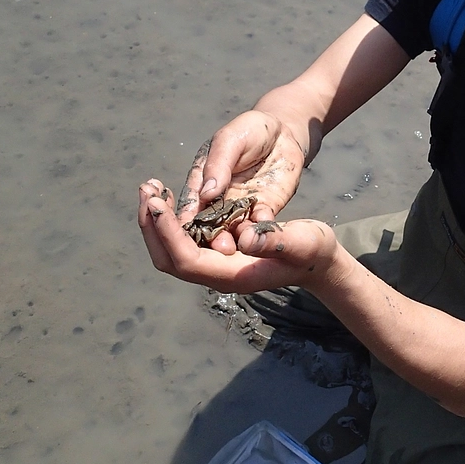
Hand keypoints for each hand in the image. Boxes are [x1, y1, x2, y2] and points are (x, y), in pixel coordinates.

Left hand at [138, 178, 340, 293]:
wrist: (318, 261)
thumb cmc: (313, 251)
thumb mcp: (303, 241)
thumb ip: (276, 240)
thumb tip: (245, 237)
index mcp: (233, 275)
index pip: (187, 260)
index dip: (169, 233)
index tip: (158, 205)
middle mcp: (217, 274)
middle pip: (169, 259)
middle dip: (152, 227)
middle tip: (146, 191)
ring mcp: (214, 266)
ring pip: (170, 251)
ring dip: (155, 222)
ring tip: (150, 189)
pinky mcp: (215, 254)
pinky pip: (182, 241)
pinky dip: (169, 220)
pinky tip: (169, 197)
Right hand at [176, 110, 306, 252]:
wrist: (283, 131)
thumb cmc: (249, 130)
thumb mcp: (231, 140)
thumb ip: (218, 164)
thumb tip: (205, 193)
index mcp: (201, 182)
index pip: (190, 205)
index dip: (185, 221)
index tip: (183, 235)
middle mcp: (218, 200)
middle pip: (209, 225)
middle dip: (211, 238)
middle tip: (218, 246)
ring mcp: (241, 207)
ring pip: (234, 230)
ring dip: (235, 240)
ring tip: (236, 248)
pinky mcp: (264, 209)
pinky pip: (260, 224)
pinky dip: (259, 230)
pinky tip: (260, 234)